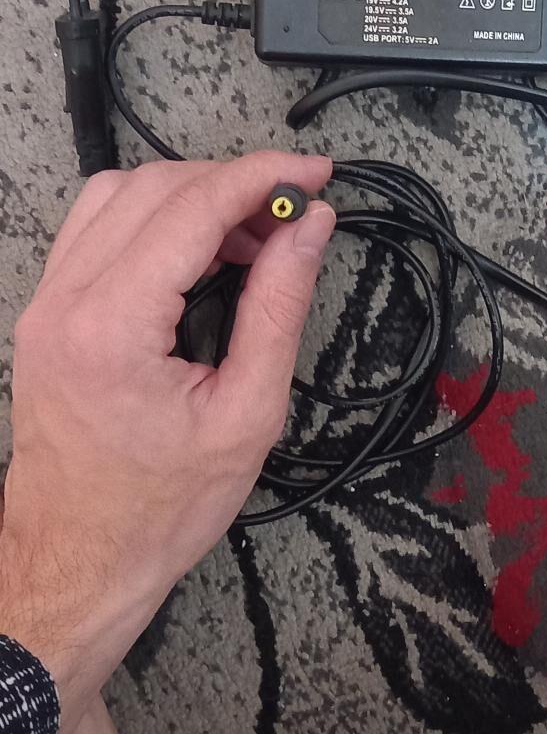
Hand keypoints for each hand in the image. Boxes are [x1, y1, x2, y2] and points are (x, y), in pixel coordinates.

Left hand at [0, 152, 334, 728]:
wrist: (80, 558)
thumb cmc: (159, 508)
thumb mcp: (247, 414)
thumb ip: (279, 307)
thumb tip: (308, 229)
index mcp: (113, 328)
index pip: (191, 207)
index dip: (262, 177)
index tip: (315, 175)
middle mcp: (66, 302)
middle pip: (154, 188)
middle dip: (232, 184)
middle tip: (294, 217)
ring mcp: (46, 304)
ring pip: (117, 194)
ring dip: (190, 195)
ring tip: (250, 237)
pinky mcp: (46, 313)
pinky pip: (94, 228)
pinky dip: (152, 218)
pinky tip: (197, 252)